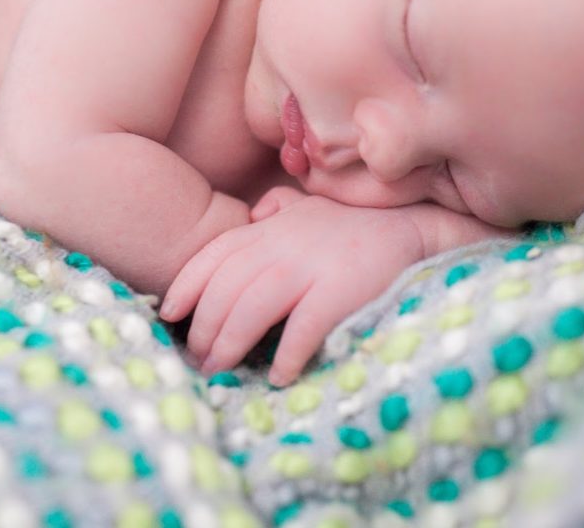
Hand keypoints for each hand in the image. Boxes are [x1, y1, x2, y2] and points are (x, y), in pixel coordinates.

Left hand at [159, 189, 426, 385]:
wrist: (414, 228)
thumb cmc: (359, 226)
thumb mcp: (314, 206)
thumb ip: (280, 207)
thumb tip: (256, 213)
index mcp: (273, 227)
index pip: (215, 254)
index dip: (186, 285)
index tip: (169, 315)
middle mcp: (284, 244)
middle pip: (225, 289)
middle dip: (204, 328)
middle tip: (199, 360)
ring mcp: (311, 266)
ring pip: (251, 308)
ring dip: (230, 344)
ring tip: (221, 371)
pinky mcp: (340, 290)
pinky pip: (302, 328)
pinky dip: (285, 355)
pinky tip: (278, 377)